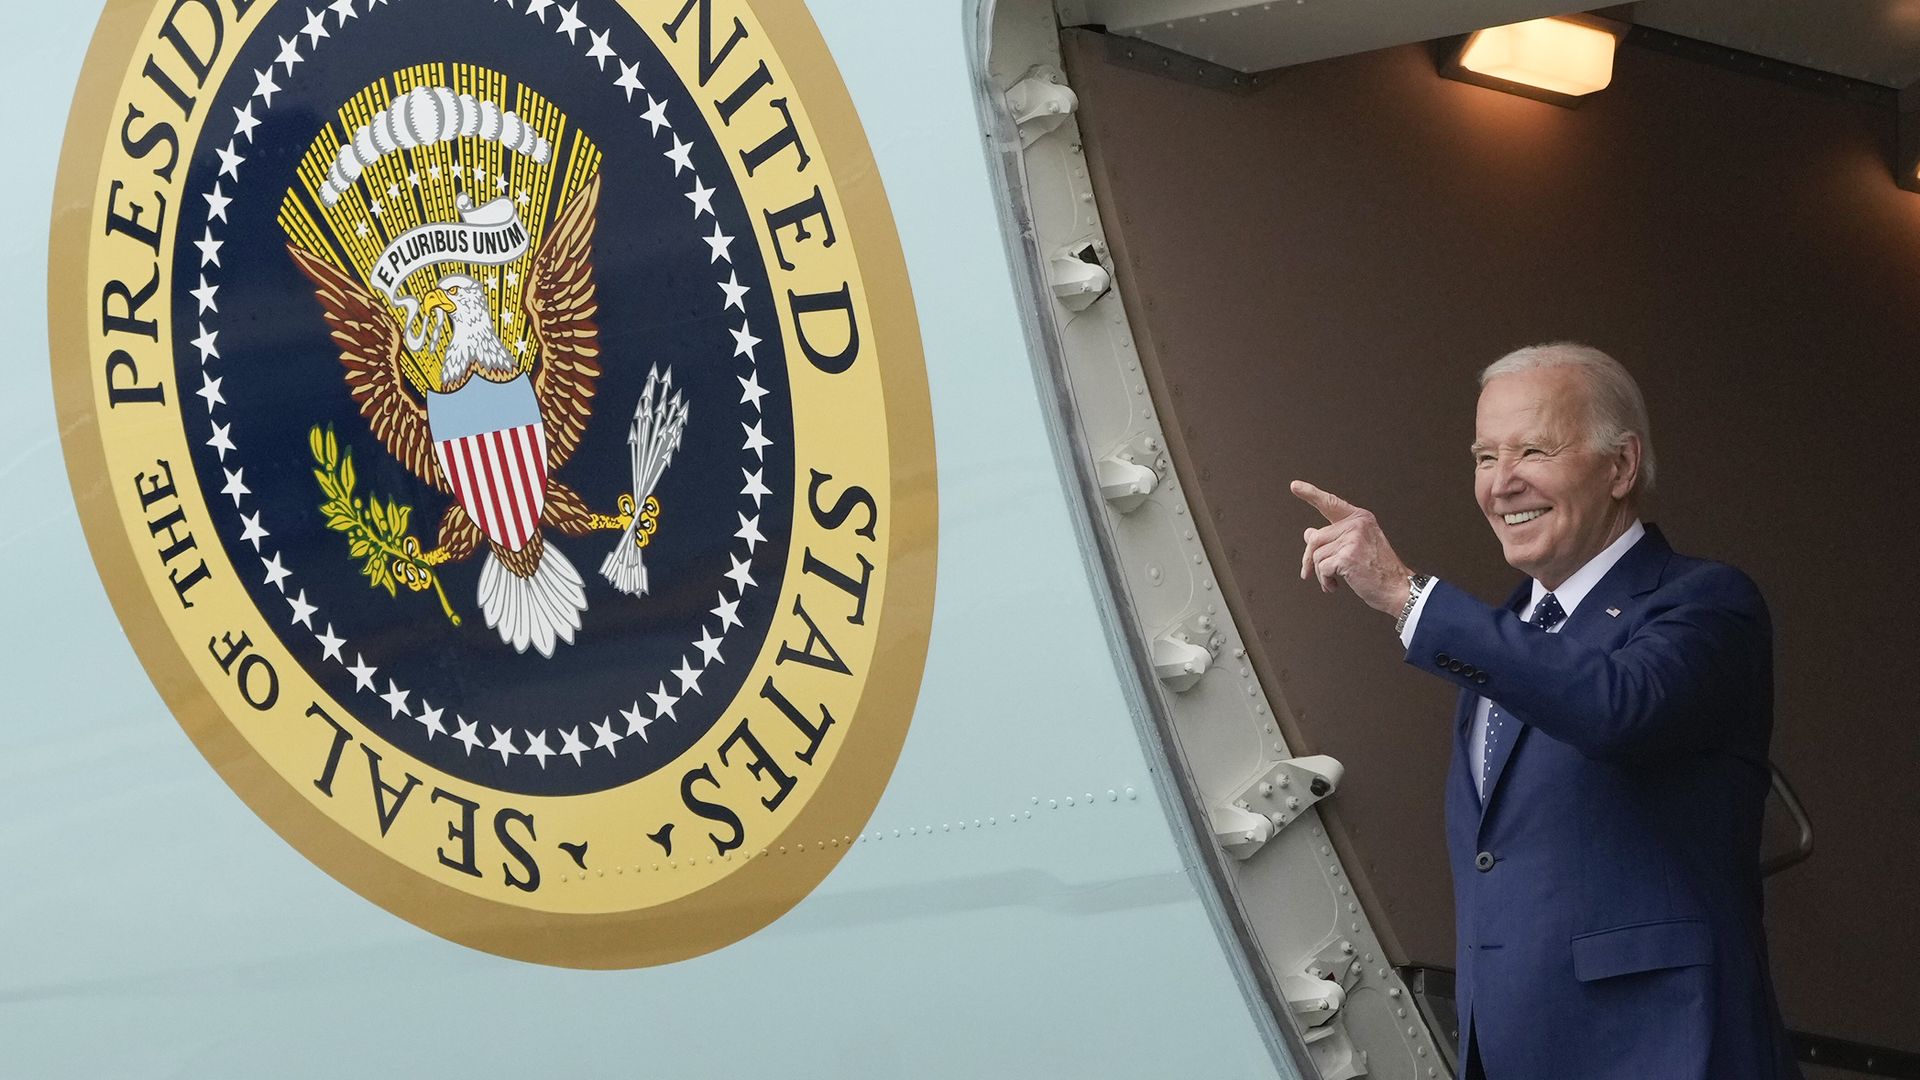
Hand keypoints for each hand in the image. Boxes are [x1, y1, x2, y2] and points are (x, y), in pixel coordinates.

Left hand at [1291, 480, 1414, 616]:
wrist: (1398, 588)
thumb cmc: (1380, 570)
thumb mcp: (1357, 547)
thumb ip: (1334, 537)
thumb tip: (1308, 533)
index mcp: (1360, 518)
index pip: (1331, 504)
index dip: (1311, 494)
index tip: (1295, 486)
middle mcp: (1356, 524)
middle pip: (1315, 538)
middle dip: (1309, 559)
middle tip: (1308, 573)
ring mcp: (1352, 539)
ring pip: (1317, 555)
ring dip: (1321, 573)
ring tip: (1333, 580)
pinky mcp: (1347, 556)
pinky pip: (1322, 568)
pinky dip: (1325, 580)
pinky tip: (1336, 584)